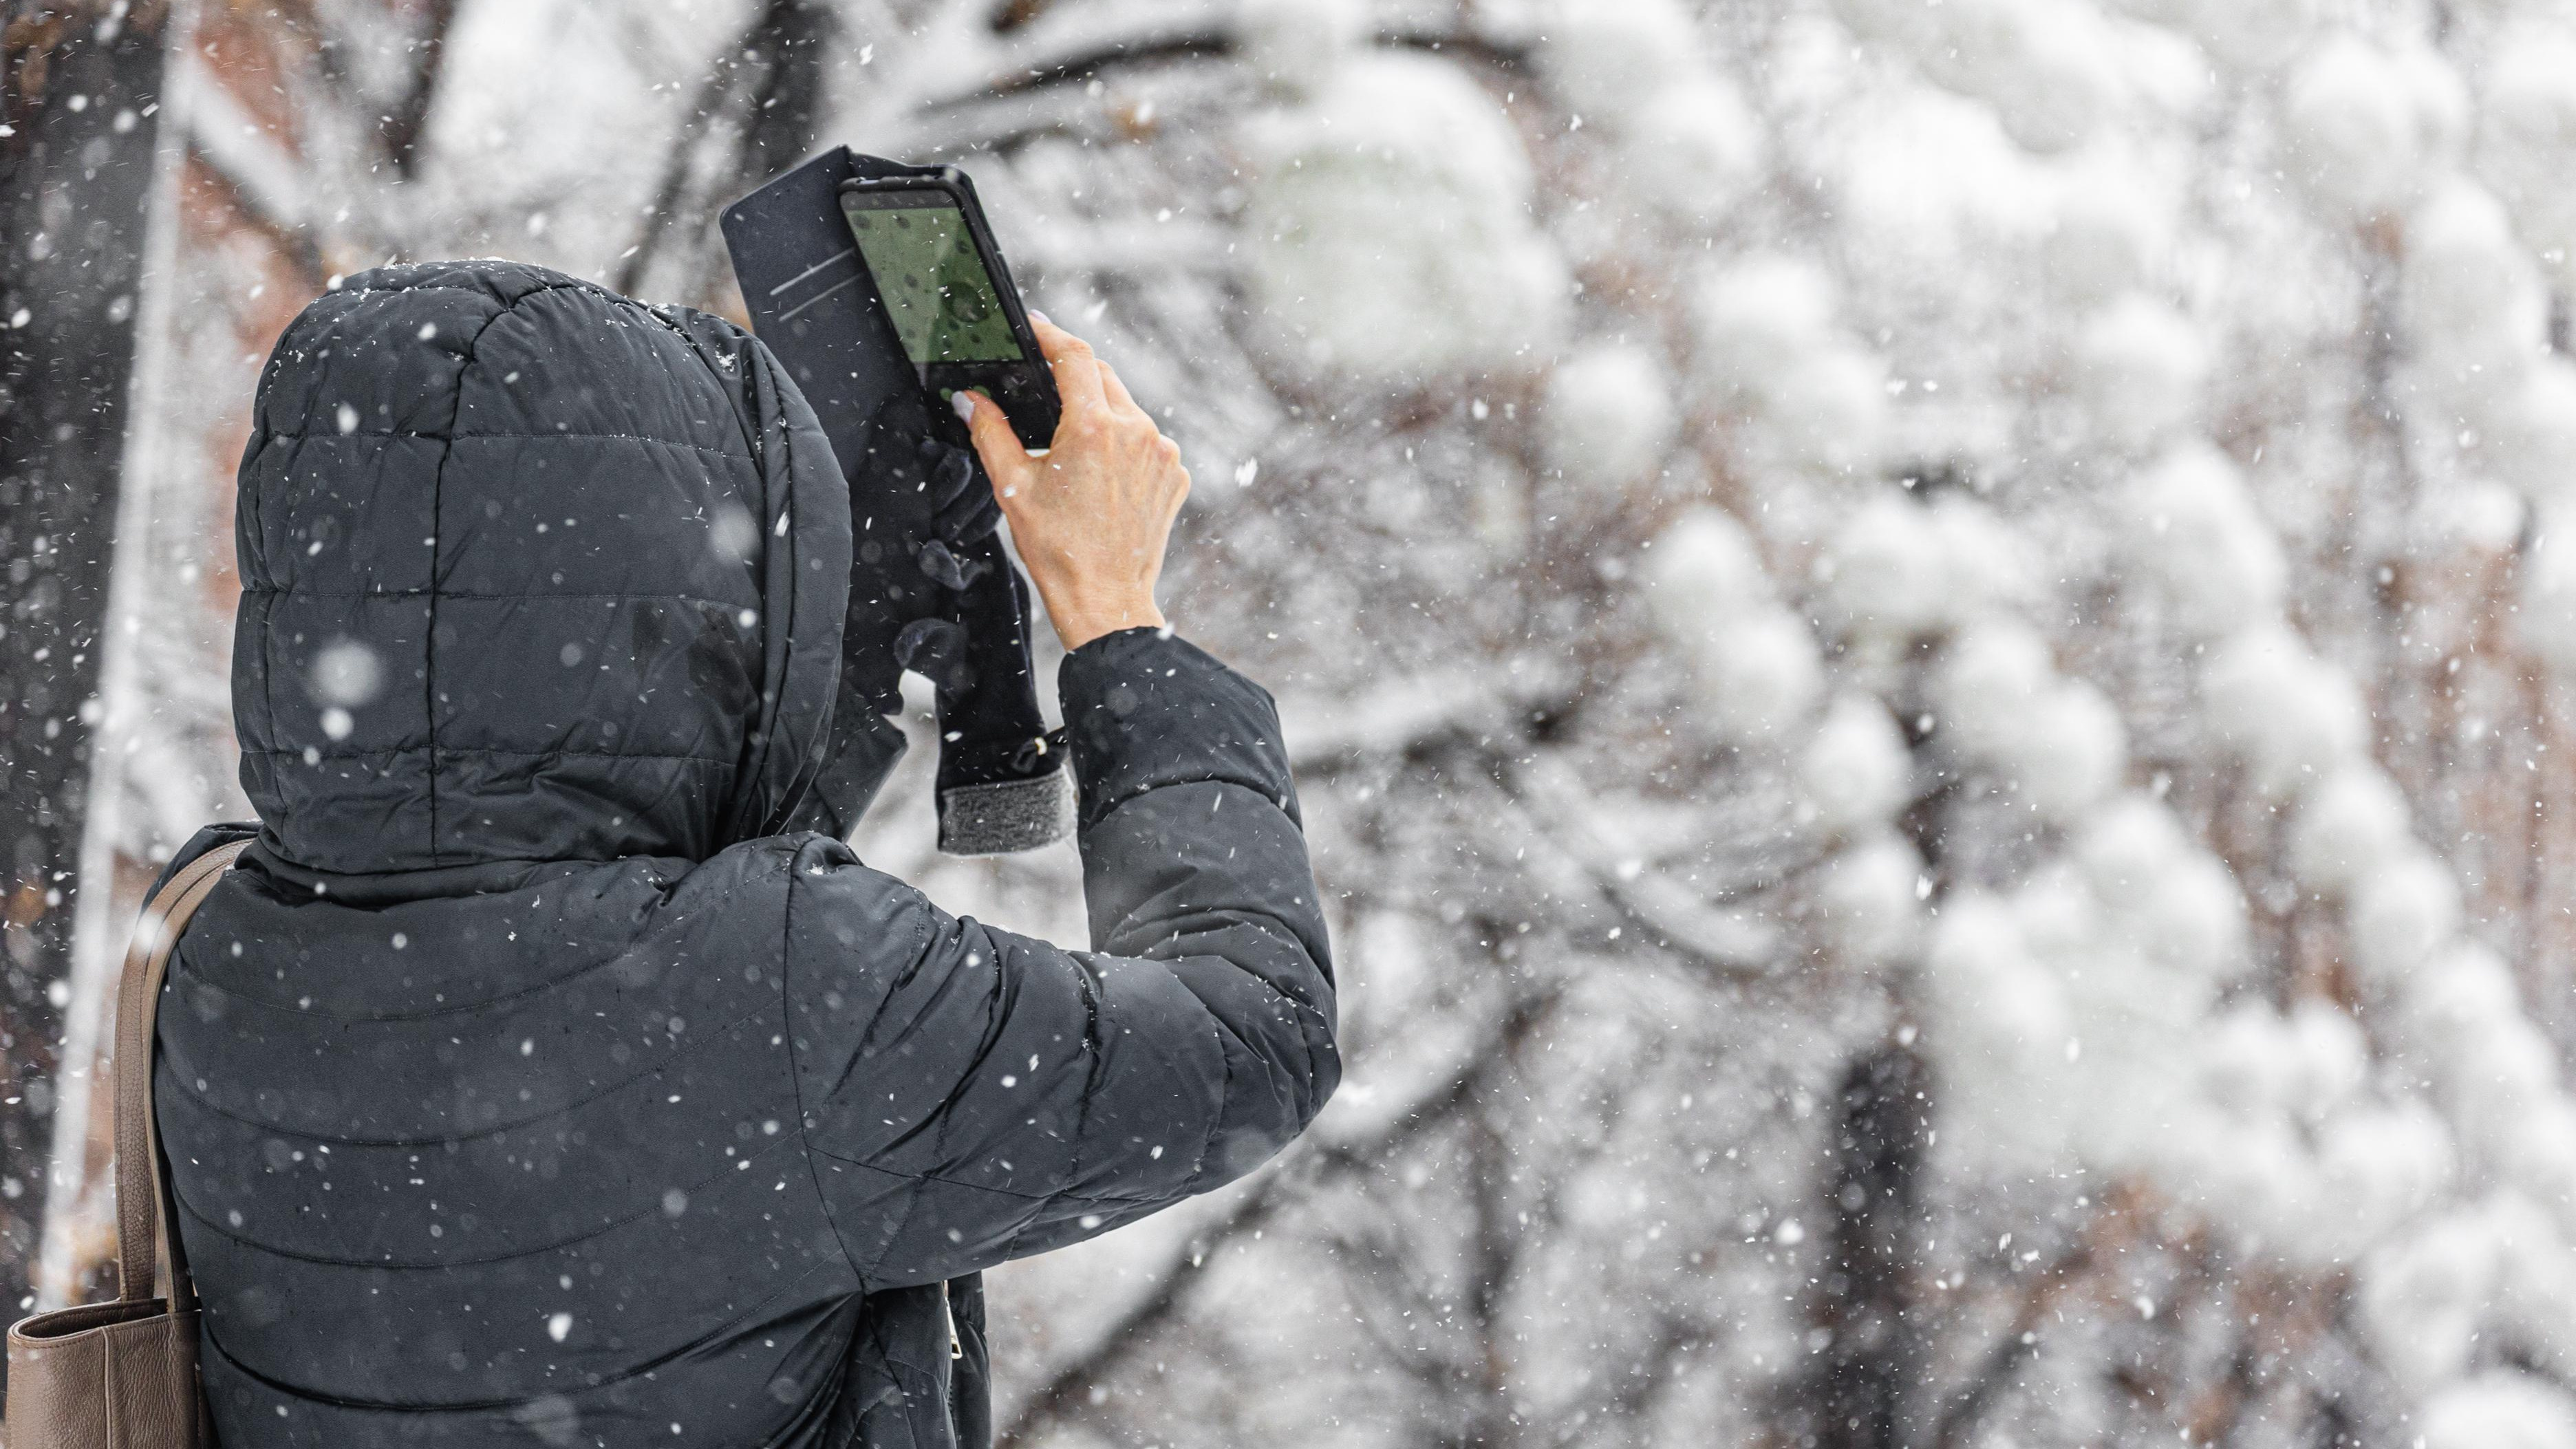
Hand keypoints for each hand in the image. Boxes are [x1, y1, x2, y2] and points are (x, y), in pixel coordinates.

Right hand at [957, 316, 1186, 650]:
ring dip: (1099, 411)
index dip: (1050, 335)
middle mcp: (1136, 432)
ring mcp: (1162, 453)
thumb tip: (970, 399)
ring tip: (1070, 441)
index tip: (1034, 328)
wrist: (1106, 600)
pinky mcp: (1175, 474)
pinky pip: (1146, 440)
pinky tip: (1100, 472)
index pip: (1073, 356)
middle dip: (1072, 375)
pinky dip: (1123, 443)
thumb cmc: (1058, 551)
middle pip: (1101, 377)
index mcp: (1092, 428)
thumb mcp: (1012, 486)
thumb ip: (990, 432)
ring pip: (1126, 407)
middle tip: (1044, 385)